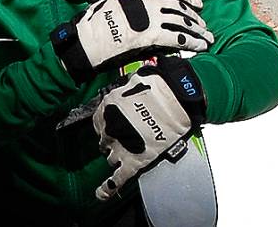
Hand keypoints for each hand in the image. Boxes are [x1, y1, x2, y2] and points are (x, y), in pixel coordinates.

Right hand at [50, 0, 213, 83]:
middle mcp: (147, 3)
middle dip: (194, 17)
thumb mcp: (112, 9)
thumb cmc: (94, 27)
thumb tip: (140, 19)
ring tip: (207, 38)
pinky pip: (178, 38)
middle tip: (204, 25)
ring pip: (181, 23)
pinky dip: (191, 42)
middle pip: (178, 8)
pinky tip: (200, 47)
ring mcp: (151, 18)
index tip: (197, 2)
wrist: (88, 40)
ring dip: (197, 31)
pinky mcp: (152, 36)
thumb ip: (130, 11)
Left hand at [92, 56, 206, 200]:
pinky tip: (102, 194)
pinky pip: (117, 179)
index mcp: (106, 110)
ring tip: (131, 153)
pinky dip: (108, 188)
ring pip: (111, 158)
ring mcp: (121, 146)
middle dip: (114, 141)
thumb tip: (124, 98)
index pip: (99, 124)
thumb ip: (122, 96)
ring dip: (119, 156)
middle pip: (105, 142)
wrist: (178, 98)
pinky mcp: (134, 161)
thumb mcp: (131, 83)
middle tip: (128, 138)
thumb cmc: (159, 87)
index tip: (115, 127)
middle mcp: (109, 129)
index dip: (108, 126)